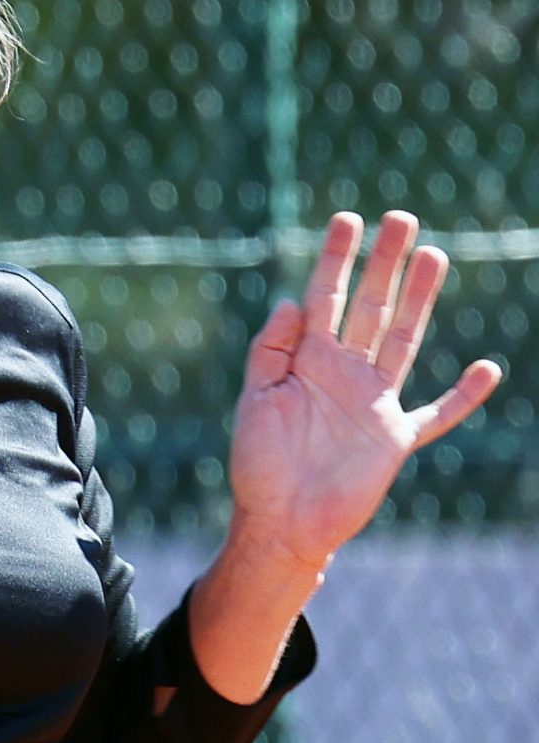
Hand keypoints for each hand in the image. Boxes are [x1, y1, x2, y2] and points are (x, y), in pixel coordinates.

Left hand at [227, 209, 500, 569]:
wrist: (278, 525)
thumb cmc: (258, 467)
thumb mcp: (254, 403)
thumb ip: (270, 352)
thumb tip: (291, 300)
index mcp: (306, 363)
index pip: (324, 299)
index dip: (336, 260)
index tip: (348, 220)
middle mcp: (344, 374)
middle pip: (370, 307)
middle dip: (385, 264)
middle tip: (402, 218)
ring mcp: (374, 404)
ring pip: (403, 340)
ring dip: (419, 300)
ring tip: (433, 256)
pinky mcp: (393, 439)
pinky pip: (435, 415)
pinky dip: (462, 397)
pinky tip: (488, 370)